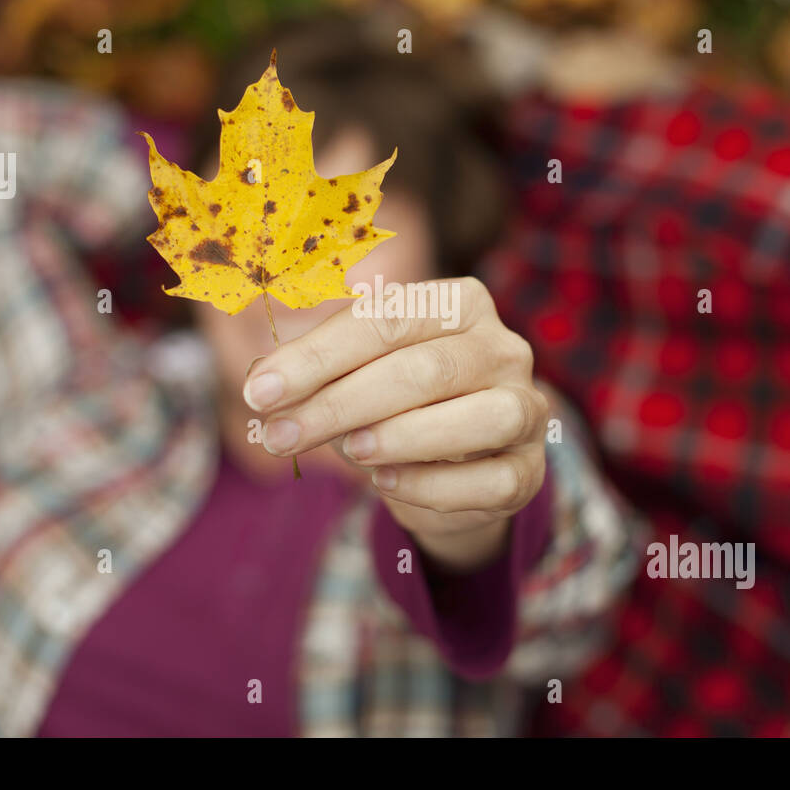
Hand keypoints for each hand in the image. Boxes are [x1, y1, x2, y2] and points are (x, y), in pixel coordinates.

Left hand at [242, 277, 547, 571]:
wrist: (452, 465)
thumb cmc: (395, 403)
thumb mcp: (354, 374)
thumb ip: (317, 371)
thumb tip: (263, 385)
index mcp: (461, 303)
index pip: (386, 320)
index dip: (317, 358)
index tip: (259, 393)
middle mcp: (503, 348)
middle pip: (423, 370)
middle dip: (339, 405)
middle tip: (278, 435)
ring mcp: (527, 408)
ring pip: (481, 418)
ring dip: (404, 437)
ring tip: (349, 453)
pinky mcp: (530, 471)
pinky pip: (492, 481)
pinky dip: (434, 486)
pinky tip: (387, 483)